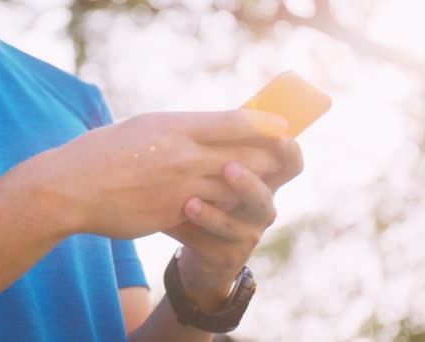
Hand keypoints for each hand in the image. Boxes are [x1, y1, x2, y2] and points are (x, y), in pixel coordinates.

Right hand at [40, 110, 287, 238]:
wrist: (72, 188)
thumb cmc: (103, 151)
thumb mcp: (144, 126)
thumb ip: (180, 129)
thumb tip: (210, 130)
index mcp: (177, 126)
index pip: (239, 121)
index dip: (268, 125)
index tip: (282, 128)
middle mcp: (186, 155)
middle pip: (249, 157)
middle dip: (270, 159)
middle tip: (282, 159)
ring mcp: (182, 188)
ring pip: (236, 189)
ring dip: (252, 188)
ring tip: (260, 186)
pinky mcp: (175, 215)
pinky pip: (213, 213)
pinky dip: (225, 210)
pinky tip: (230, 209)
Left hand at [165, 138, 302, 310]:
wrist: (194, 242)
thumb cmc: (208, 192)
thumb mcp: (217, 168)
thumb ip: (222, 146)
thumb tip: (211, 115)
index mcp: (264, 179)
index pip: (289, 163)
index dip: (288, 150)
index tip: (278, 135)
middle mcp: (261, 207)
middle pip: (265, 196)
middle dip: (248, 183)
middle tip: (228, 168)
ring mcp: (246, 233)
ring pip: (237, 224)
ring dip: (214, 214)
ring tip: (190, 202)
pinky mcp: (226, 254)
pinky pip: (210, 243)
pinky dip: (189, 230)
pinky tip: (170, 220)